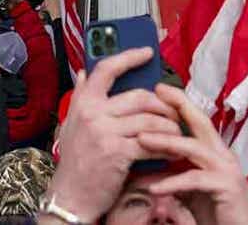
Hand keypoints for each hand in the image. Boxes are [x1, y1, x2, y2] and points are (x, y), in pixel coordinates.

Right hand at [43, 48, 181, 221]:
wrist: (70, 195)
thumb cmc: (74, 161)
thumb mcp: (71, 123)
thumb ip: (80, 96)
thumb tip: (85, 72)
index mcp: (83, 102)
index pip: (107, 69)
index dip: (129, 57)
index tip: (147, 52)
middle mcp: (92, 113)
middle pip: (139, 95)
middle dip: (162, 103)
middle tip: (173, 110)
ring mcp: (105, 132)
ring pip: (149, 118)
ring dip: (169, 125)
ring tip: (176, 131)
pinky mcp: (117, 152)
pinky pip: (150, 142)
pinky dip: (166, 146)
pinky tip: (172, 150)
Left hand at [136, 84, 247, 224]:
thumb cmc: (218, 214)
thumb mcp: (191, 192)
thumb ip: (173, 178)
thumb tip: (145, 174)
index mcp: (214, 153)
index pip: (196, 121)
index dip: (179, 103)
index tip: (158, 89)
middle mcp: (223, 156)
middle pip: (201, 122)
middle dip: (179, 104)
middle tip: (156, 92)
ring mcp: (227, 170)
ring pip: (194, 148)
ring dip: (166, 141)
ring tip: (141, 139)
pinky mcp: (227, 188)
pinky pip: (195, 180)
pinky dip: (173, 183)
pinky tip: (154, 188)